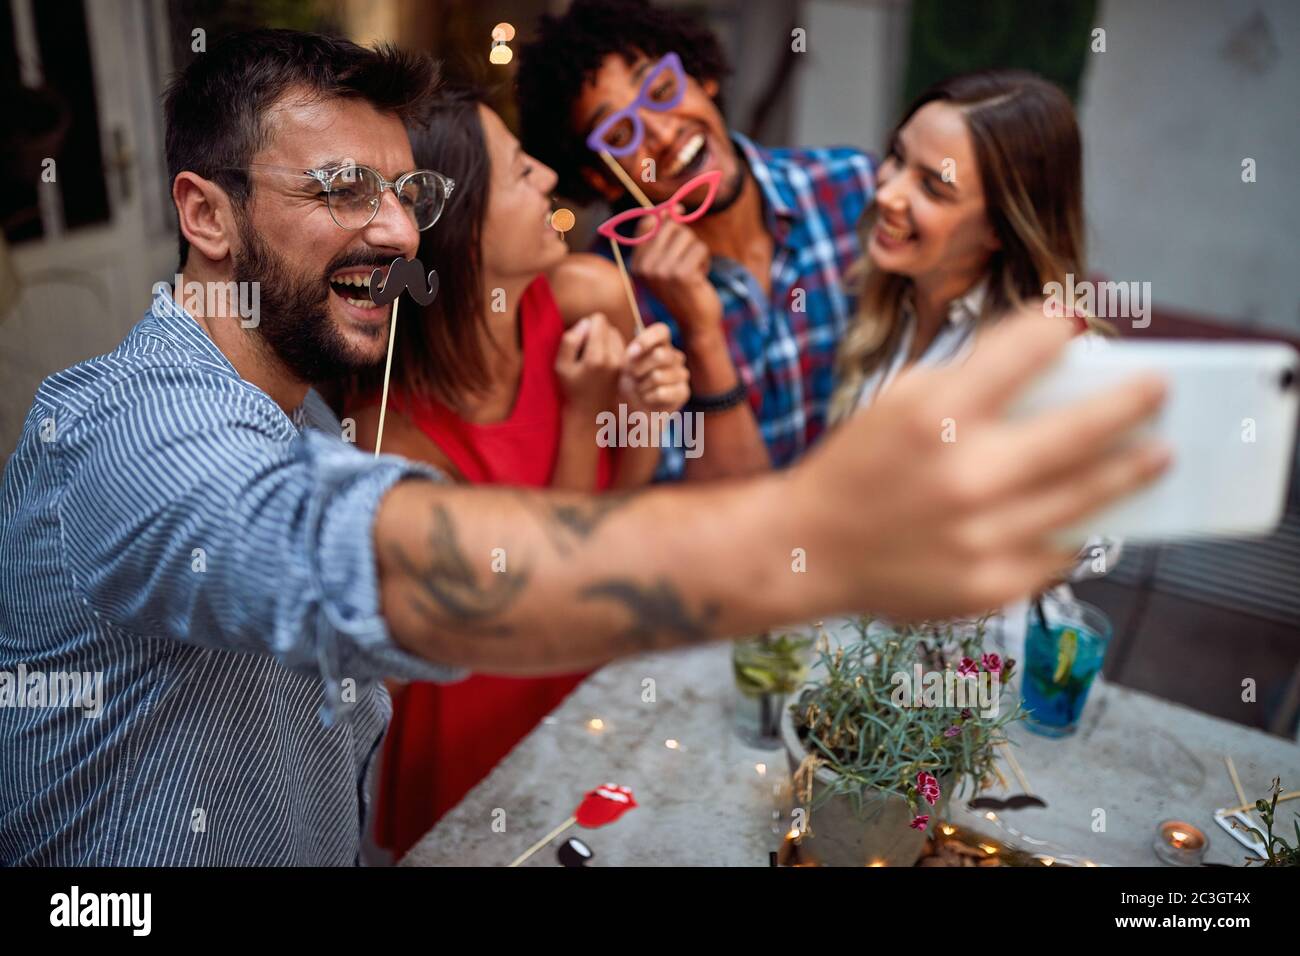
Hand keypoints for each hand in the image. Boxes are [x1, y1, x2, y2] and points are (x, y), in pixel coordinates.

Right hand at [555, 312, 625, 415]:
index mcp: (596, 357)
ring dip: (604, 338)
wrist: (588, 412)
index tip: (578, 339)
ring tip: (592, 354)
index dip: (586, 324)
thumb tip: (585, 322)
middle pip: (608, 326)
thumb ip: (570, 341)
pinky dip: (610, 346)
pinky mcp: (625, 366)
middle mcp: (613, 359)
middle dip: (596, 331)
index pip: (599, 320)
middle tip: (584, 349)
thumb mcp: (560, 365)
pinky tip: (601, 359)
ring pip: (615, 334)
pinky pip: (620, 344)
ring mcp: (622, 363)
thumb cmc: (570, 388)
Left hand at [621, 322, 689, 413]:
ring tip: (640, 388)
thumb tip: (635, 351)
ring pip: (658, 376)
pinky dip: (648, 397)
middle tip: (633, 376)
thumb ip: (632, 354)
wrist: (636, 407)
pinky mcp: (683, 392)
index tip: (632, 353)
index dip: (646, 340)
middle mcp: (675, 356)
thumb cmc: (632, 381)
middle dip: (640, 368)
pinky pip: (662, 392)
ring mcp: (682, 374)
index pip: (661, 330)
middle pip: (660, 355)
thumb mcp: (627, 364)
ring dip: (642, 385)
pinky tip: (647, 398)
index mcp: (662, 343)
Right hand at [627, 212, 722, 343]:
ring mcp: (662, 270)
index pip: (646, 223)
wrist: (696, 322)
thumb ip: (664, 236)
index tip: (678, 212)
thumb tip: (673, 207)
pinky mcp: (681, 274)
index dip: (665, 215)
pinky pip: (700, 248)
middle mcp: (645, 267)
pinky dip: (705, 259)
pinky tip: (700, 277)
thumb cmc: (684, 290)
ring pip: (686, 236)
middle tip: (687, 258)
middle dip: (685, 238)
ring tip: (693, 270)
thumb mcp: (667, 263)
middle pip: (670, 226)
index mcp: (637, 263)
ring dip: (696, 250)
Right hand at [793, 306, 1169, 619]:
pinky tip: (1093, 514)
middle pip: (1079, 432)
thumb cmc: (860, 465)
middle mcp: (963, 475)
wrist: (810, 548)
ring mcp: (981, 537)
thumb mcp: (899, 399)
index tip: (1076, 323)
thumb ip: (972, 378)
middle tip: (1159, 389)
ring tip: (1157, 454)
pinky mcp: (989, 585)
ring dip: (1130, 471)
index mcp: (933, 414)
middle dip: (1131, 404)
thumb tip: (1055, 360)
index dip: (1058, 328)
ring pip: (1084, 498)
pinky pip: (1058, 552)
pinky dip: (1078, 529)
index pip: (1025, 350)